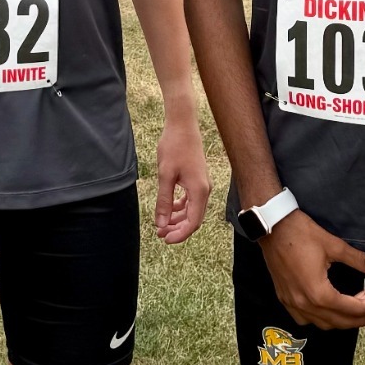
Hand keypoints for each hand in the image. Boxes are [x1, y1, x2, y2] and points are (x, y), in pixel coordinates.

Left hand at [153, 112, 210, 243]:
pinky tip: (169, 209)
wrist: (182, 125)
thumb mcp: (165, 176)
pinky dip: (180, 208)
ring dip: (178, 219)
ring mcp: (202, 185)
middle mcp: (204, 190)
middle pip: (194, 219)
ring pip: (192, 210)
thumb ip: (164, 201)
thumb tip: (161, 223)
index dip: (180, 235)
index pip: (193, 222)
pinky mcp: (197, 179)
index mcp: (199, 191)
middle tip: (160, 234)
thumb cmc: (174, 147)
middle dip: (177, 229)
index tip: (165, 239)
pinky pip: (190, 200)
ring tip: (161, 224)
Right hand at [259, 210, 364, 329]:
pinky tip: (329, 310)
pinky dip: (321, 319)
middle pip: (337, 322)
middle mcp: (304, 303)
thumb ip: (359, 260)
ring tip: (356, 312)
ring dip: (340, 321)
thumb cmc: (301, 233)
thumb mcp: (334, 245)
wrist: (272, 226)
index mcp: (318, 292)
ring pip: (321, 324)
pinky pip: (305, 319)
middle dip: (358, 320)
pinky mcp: (284, 299)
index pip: (349, 309)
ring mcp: (292, 303)